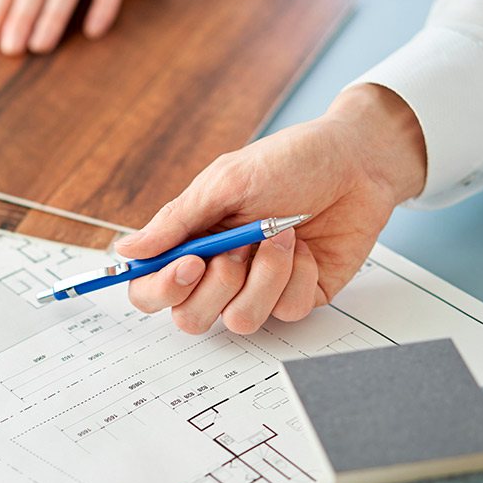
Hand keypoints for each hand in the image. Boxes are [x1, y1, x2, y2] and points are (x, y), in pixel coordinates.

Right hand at [115, 84, 427, 334]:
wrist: (357, 161)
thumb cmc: (289, 161)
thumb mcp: (226, 182)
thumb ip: (176, 222)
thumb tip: (126, 250)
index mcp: (192, 242)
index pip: (151, 288)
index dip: (161, 289)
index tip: (189, 264)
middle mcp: (220, 272)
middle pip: (190, 319)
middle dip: (216, 286)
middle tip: (238, 248)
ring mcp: (260, 288)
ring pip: (240, 320)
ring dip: (264, 277)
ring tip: (282, 237)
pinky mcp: (298, 296)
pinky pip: (287, 312)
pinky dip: (299, 276)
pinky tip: (308, 248)